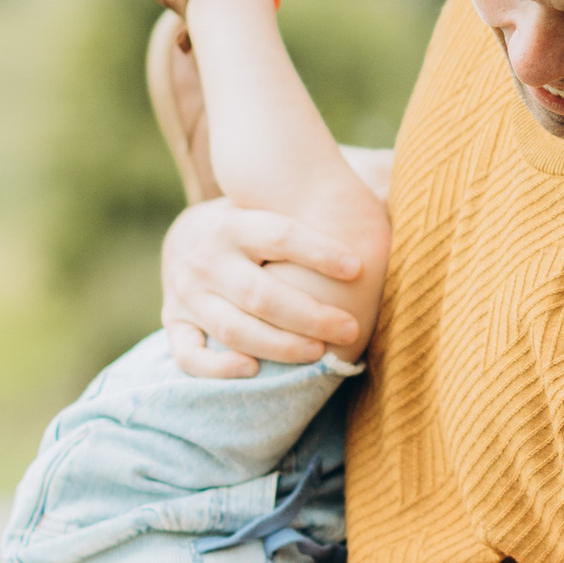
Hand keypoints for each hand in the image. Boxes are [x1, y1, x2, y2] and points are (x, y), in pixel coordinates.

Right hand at [160, 198, 375, 378]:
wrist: (185, 238)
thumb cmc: (251, 227)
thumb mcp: (268, 208)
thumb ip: (312, 211)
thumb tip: (389, 191)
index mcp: (232, 223)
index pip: (278, 235)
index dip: (319, 252)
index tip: (358, 268)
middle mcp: (205, 258)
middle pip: (261, 294)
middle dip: (310, 315)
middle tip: (351, 329)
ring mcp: (185, 293)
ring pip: (233, 328)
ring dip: (279, 345)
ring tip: (319, 353)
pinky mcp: (174, 322)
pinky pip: (189, 355)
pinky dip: (217, 367)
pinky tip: (253, 371)